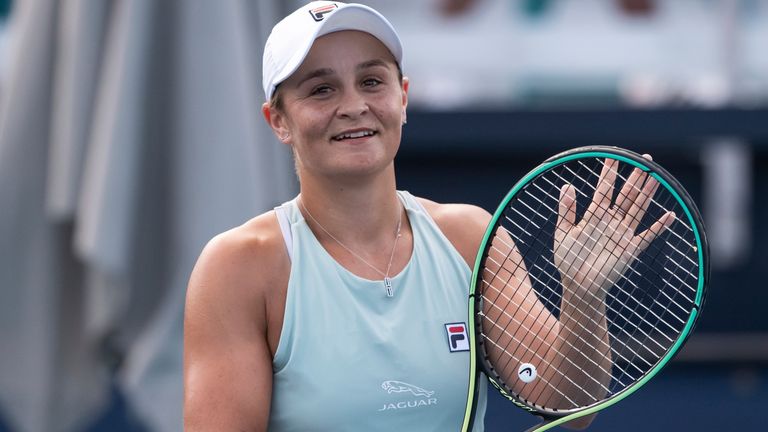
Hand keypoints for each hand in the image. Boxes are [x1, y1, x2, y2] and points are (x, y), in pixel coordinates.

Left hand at [553, 156, 674, 296]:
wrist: (578, 286)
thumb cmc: (567, 260)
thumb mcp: (562, 233)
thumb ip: (566, 210)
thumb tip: (566, 185)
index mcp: (594, 215)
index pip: (604, 189)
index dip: (609, 173)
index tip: (614, 156)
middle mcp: (611, 221)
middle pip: (626, 195)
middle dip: (635, 177)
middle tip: (646, 159)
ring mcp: (622, 234)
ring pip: (638, 209)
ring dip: (647, 194)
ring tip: (657, 177)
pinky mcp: (630, 250)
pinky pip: (647, 236)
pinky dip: (658, 227)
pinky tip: (669, 216)